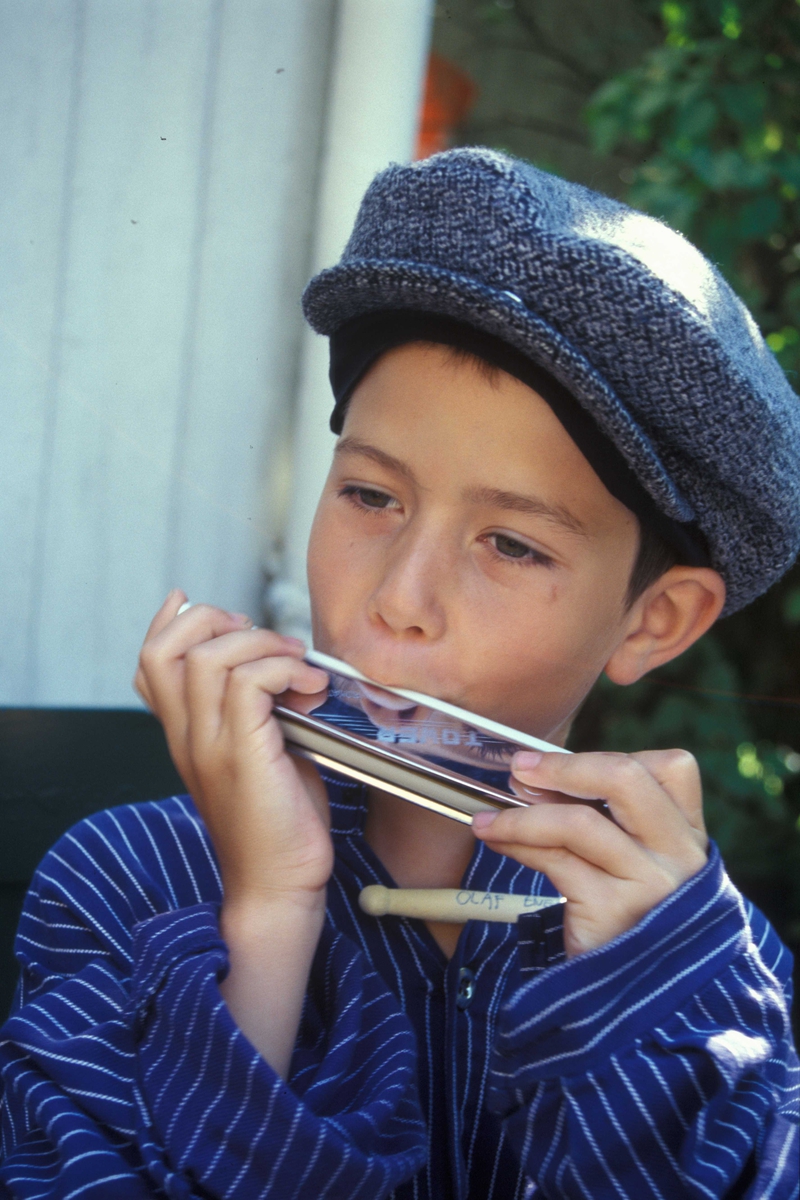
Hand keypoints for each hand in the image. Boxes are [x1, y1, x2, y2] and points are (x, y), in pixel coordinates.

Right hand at [134, 590, 332, 905]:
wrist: (278, 886)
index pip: (150, 662)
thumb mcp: (263, 754)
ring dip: (262, 644)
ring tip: (298, 665)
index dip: (172, 621)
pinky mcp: (241, 757)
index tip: (215, 608)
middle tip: (262, 635)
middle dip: (214, 619)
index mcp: (186, 733)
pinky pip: (248, 683)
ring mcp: (209, 746)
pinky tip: (310, 686)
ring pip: (208, 658)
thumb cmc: (279, 822)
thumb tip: (286, 668)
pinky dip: (284, 669)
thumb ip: (260, 712)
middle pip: (166, 648)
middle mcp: (186, 736)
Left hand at [472, 749, 707, 955]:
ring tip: (488, 818)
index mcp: (689, 838)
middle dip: (565, 766)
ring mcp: (649, 885)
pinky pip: (555, 860)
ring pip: (578, 822)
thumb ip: (607, 823)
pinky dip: (517, 843)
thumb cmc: (630, 924)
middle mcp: (678, 857)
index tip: (565, 765)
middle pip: (626, 780)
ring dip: (521, 814)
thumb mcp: (635, 869)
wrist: (641, 1008)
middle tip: (521, 768)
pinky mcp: (612, 913)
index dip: (617, 756)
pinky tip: (497, 841)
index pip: (673, 769)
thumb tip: (537, 774)